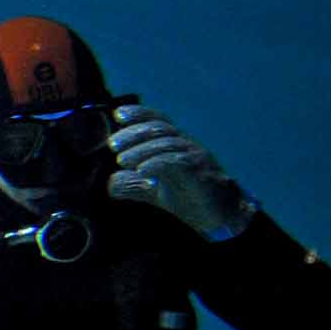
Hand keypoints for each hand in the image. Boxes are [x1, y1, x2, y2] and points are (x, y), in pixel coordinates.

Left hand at [107, 104, 254, 238]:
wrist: (218, 215)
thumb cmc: (189, 198)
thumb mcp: (154, 191)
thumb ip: (134, 185)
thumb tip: (112, 182)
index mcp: (176, 144)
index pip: (158, 121)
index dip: (139, 114)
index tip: (118, 114)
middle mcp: (187, 145)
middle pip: (160, 129)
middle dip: (134, 133)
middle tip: (113, 144)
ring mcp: (195, 157)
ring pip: (167, 144)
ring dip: (141, 150)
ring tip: (122, 160)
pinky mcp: (201, 173)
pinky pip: (178, 162)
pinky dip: (157, 163)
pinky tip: (141, 170)